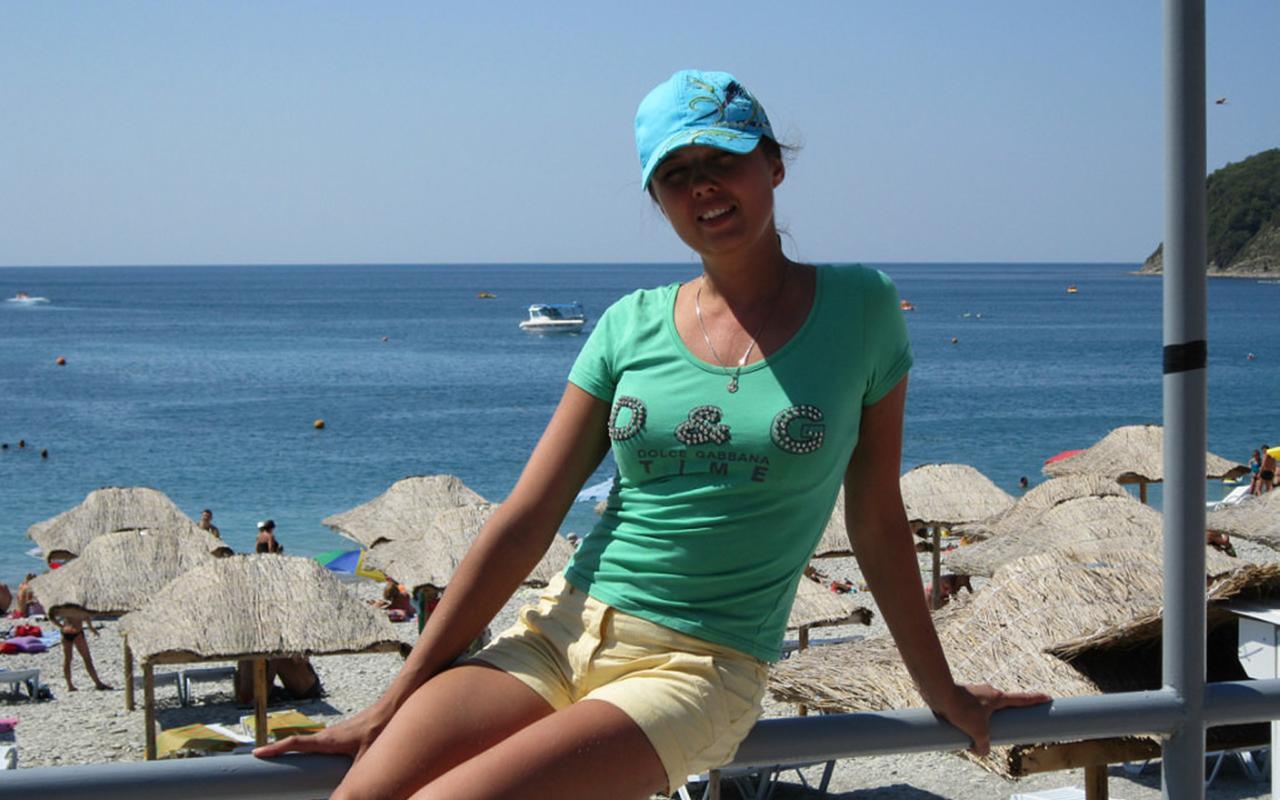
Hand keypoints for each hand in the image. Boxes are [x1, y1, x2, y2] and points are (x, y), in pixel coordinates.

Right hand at [253, 700, 392, 762]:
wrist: (389, 709)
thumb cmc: (377, 729)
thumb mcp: (365, 758)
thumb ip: (354, 776)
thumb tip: (347, 793)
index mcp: (327, 740)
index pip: (295, 742)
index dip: (276, 748)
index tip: (257, 752)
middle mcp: (326, 735)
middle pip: (295, 742)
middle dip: (277, 750)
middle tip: (260, 758)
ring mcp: (332, 734)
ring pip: (308, 743)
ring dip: (293, 749)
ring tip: (281, 761)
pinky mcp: (340, 735)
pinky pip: (318, 743)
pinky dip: (309, 750)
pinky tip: (314, 760)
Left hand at [934, 683, 1051, 755]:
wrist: (939, 693)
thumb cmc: (961, 708)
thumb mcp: (977, 732)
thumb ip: (984, 745)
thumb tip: (982, 751)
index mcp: (998, 698)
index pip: (1022, 699)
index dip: (1036, 700)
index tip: (1047, 698)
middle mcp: (989, 693)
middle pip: (1005, 706)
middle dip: (1008, 716)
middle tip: (1010, 727)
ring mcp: (976, 693)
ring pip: (986, 710)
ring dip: (985, 721)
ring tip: (977, 734)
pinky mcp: (964, 697)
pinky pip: (973, 710)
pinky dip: (971, 719)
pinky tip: (962, 728)